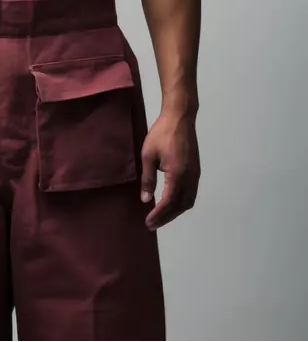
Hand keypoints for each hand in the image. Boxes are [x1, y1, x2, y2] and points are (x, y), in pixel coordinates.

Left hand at [140, 109, 199, 230]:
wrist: (180, 117)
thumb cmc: (161, 134)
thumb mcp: (148, 155)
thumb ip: (148, 179)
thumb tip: (145, 199)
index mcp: (177, 175)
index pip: (168, 203)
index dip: (158, 215)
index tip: (148, 223)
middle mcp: (190, 178)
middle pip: (180, 206)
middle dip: (166, 218)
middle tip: (152, 224)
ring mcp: (195, 174)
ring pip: (188, 201)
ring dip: (175, 212)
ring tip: (161, 217)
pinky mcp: (196, 170)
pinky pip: (191, 193)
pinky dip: (182, 203)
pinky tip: (172, 202)